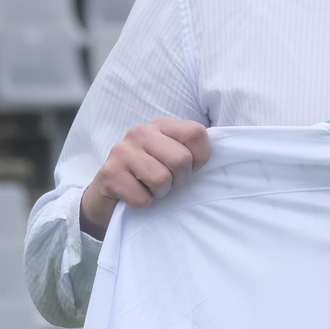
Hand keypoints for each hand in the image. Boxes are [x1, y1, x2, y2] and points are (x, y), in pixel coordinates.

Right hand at [79, 118, 210, 239]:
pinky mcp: (109, 174)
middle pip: (181, 160)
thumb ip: (192, 151)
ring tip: (149, 188)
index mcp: (161, 124)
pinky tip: (133, 195)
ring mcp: (122, 151)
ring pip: (162, 179)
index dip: (199, 158)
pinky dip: (142, 204)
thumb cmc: (149, 176)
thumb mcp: (171, 157)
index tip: (189, 168)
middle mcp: (140, 132)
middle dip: (179, 180)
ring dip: (160, 193)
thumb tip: (221, 154)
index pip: (196, 134)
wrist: (108, 195)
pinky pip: (142, 198)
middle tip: (166, 183)